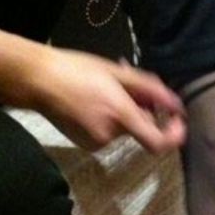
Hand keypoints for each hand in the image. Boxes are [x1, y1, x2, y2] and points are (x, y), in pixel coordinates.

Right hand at [33, 48, 185, 154]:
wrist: (37, 80)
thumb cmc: (77, 70)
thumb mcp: (117, 73)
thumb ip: (151, 90)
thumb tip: (176, 104)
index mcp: (120, 115)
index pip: (158, 143)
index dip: (173, 136)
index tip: (177, 122)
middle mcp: (110, 134)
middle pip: (140, 128)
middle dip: (141, 110)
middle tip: (128, 86)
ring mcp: (97, 142)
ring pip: (125, 129)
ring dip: (123, 112)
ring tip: (105, 90)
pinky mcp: (87, 145)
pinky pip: (109, 133)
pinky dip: (109, 119)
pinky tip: (93, 102)